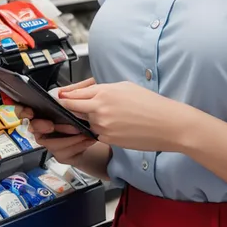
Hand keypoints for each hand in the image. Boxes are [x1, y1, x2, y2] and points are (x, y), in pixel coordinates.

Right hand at [14, 78, 96, 165]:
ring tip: (80, 131)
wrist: (93, 133)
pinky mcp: (60, 154)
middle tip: (51, 125)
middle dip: (42, 126)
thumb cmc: (81, 115)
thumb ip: (69, 93)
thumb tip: (60, 92)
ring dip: (68, 137)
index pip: (24, 111)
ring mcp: (50, 142)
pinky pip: (65, 152)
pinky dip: (78, 145)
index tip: (30, 112)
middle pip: (33, 128)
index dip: (23, 111)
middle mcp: (43, 129)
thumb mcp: (77, 100)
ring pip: (51, 144)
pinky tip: (87, 139)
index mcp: (44, 113)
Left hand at [59, 81, 192, 151]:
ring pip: (86, 123)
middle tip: (67, 109)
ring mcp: (102, 126)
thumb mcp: (125, 87)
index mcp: (104, 92)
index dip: (65, 97)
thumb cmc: (150, 103)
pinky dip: (101, 130)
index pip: (74, 95)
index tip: (59, 97)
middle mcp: (99, 109)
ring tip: (109, 116)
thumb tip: (89, 94)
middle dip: (69, 109)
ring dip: (89, 120)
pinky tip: (116, 126)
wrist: (166, 124)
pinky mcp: (108, 140)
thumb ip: (103, 90)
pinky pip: (97, 133)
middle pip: (73, 110)